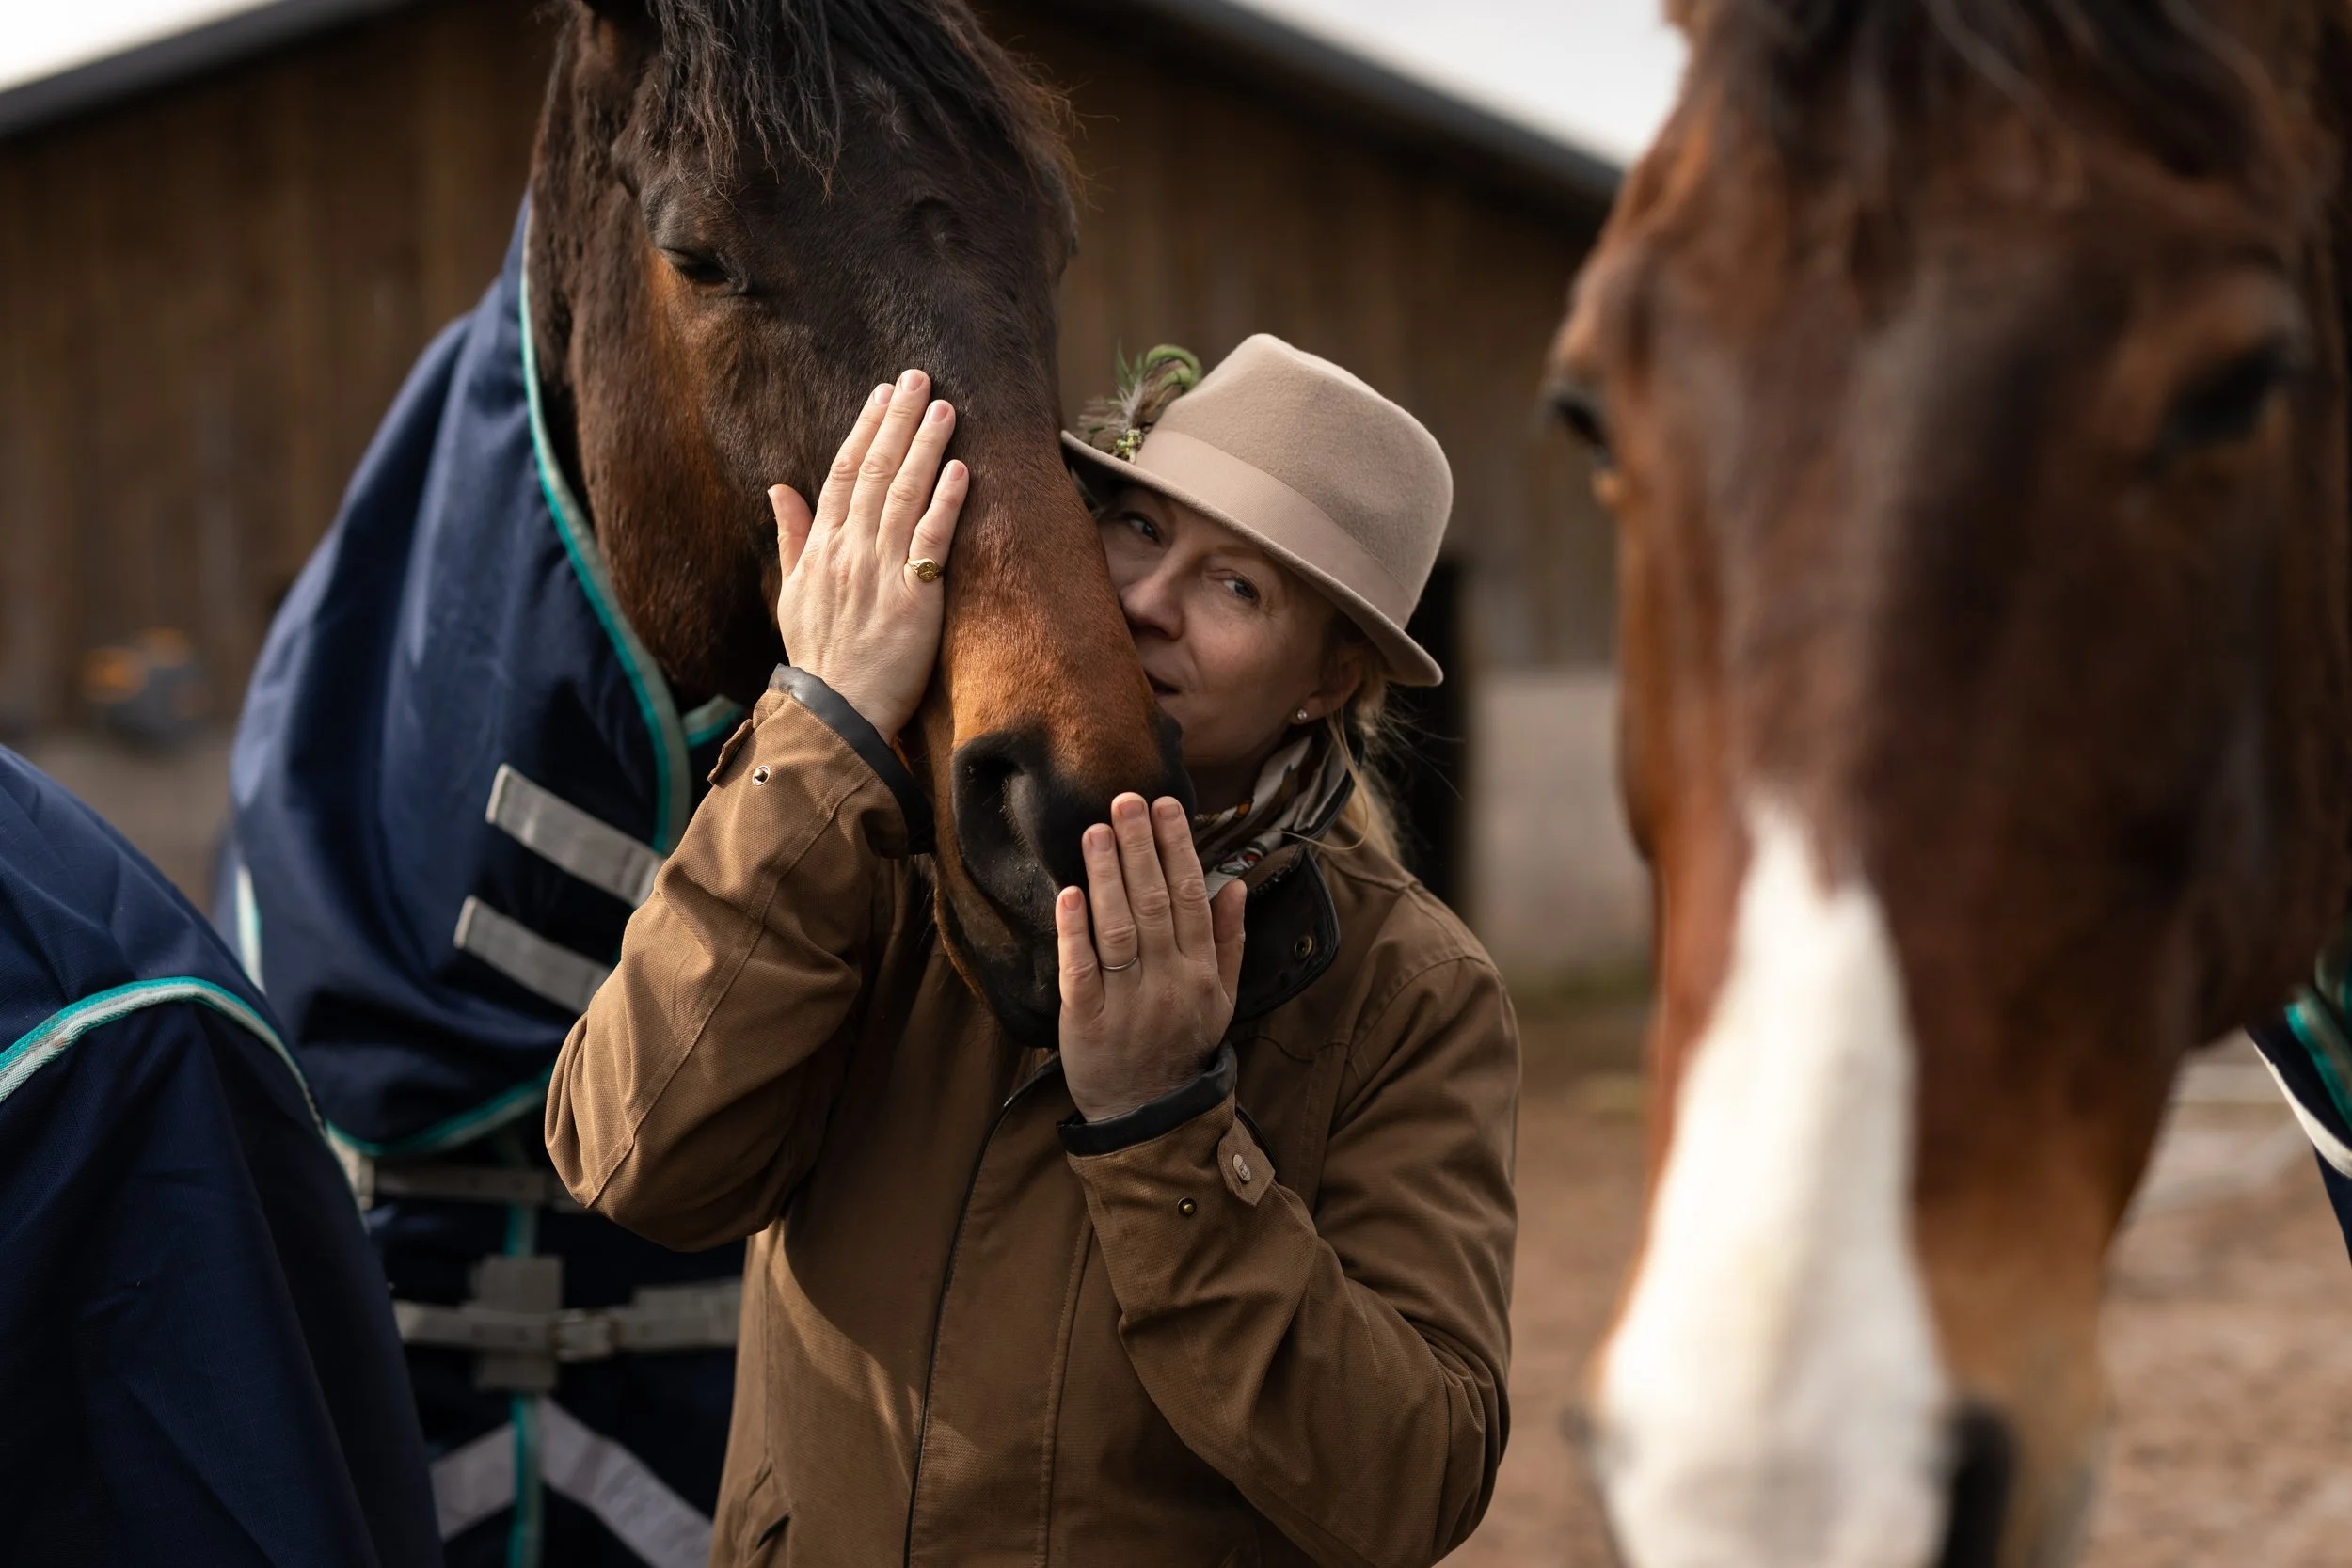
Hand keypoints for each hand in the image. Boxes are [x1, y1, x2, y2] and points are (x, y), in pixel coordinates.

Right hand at [771, 368, 965, 739]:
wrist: (835, 713)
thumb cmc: (819, 658)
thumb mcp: (792, 594)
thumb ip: (791, 537)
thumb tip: (778, 489)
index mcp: (821, 548)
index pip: (843, 473)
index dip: (866, 429)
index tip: (883, 394)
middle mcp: (848, 551)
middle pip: (876, 471)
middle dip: (898, 420)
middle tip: (918, 378)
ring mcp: (880, 572)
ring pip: (904, 495)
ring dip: (925, 446)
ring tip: (944, 407)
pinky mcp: (914, 597)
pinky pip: (930, 539)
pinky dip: (945, 501)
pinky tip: (960, 468)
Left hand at [1055, 794, 1247, 1121]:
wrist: (1147, 1112)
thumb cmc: (1181, 1044)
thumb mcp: (1220, 998)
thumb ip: (1228, 941)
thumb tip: (1236, 886)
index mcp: (1201, 973)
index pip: (1192, 898)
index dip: (1178, 849)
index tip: (1165, 806)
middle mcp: (1168, 983)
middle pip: (1154, 904)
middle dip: (1140, 847)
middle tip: (1124, 799)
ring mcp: (1128, 1003)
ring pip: (1119, 930)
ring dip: (1107, 877)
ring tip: (1095, 831)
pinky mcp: (1086, 1021)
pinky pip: (1081, 970)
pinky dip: (1075, 932)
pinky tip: (1070, 893)